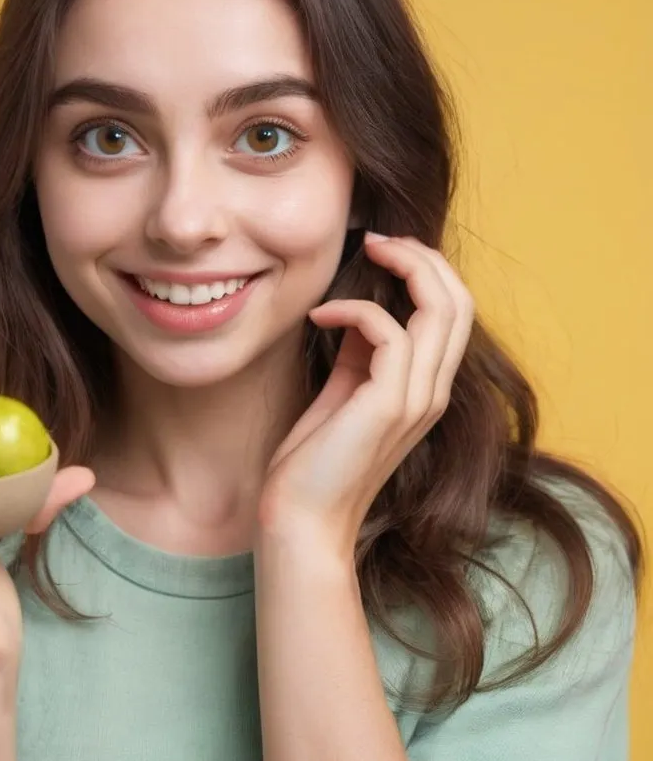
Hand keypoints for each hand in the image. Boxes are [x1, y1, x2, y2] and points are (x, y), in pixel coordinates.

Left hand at [259, 234, 474, 556]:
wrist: (301, 521)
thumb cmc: (313, 463)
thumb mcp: (343, 394)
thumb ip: (360, 355)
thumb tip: (358, 309)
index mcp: (425, 388)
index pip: (454, 313)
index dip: (427, 270)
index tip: (383, 249)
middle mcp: (432, 392)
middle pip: (460, 301)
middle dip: (424, 256)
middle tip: (378, 239)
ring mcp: (416, 400)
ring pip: (441, 308)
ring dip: (404, 266)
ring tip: (365, 252)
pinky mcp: (388, 406)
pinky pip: (390, 332)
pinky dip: (355, 310)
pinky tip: (320, 315)